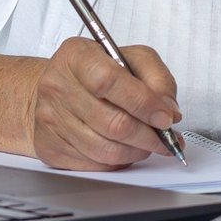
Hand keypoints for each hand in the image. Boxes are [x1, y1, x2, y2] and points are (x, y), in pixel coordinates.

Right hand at [23, 36, 181, 170]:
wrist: (55, 88)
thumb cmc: (95, 71)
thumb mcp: (131, 57)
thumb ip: (157, 77)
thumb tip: (169, 110)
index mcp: (76, 57)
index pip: (110, 81)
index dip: (144, 103)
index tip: (166, 117)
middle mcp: (58, 87)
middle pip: (112, 122)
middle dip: (149, 136)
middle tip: (167, 138)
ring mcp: (51, 120)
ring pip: (106, 149)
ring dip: (137, 151)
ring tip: (150, 143)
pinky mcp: (51, 147)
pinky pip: (94, 164)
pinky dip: (119, 161)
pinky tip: (126, 149)